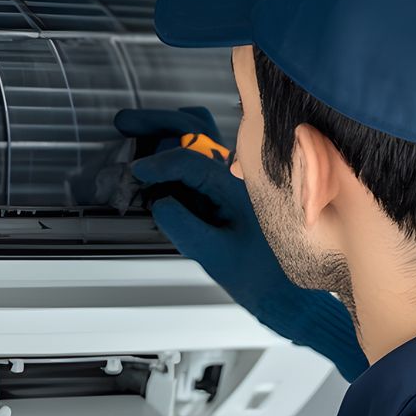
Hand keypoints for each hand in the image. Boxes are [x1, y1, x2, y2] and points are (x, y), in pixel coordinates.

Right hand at [114, 107, 366, 381]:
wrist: (289, 292)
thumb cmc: (261, 277)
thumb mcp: (213, 255)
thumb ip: (182, 225)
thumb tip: (158, 201)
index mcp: (236, 185)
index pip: (188, 159)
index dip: (155, 164)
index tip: (135, 171)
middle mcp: (239, 173)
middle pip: (196, 128)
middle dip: (158, 123)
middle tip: (126, 124)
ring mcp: (237, 176)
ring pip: (202, 136)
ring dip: (169, 131)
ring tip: (138, 133)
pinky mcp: (233, 187)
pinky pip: (204, 157)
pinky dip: (179, 151)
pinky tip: (159, 162)